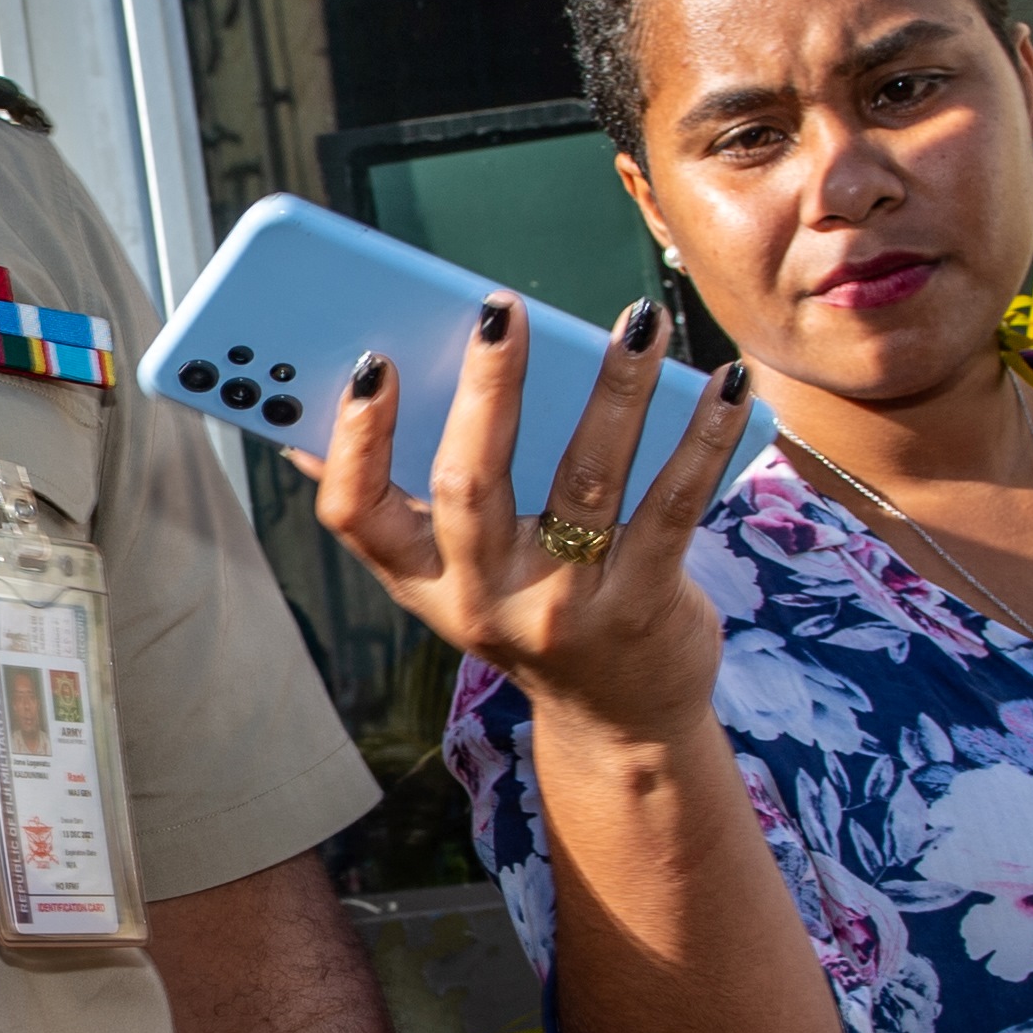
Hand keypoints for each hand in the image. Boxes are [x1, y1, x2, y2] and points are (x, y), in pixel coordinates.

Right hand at [307, 296, 756, 743]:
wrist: (619, 722)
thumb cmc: (530, 614)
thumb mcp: (453, 576)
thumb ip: (402, 504)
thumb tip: (308, 423)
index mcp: (421, 579)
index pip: (356, 514)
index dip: (355, 441)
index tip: (371, 363)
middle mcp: (482, 598)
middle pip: (467, 486)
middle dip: (484, 390)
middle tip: (500, 310)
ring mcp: (562, 608)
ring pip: (584, 482)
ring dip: (614, 391)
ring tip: (638, 320)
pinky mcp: (640, 608)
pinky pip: (671, 508)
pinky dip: (701, 438)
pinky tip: (724, 382)